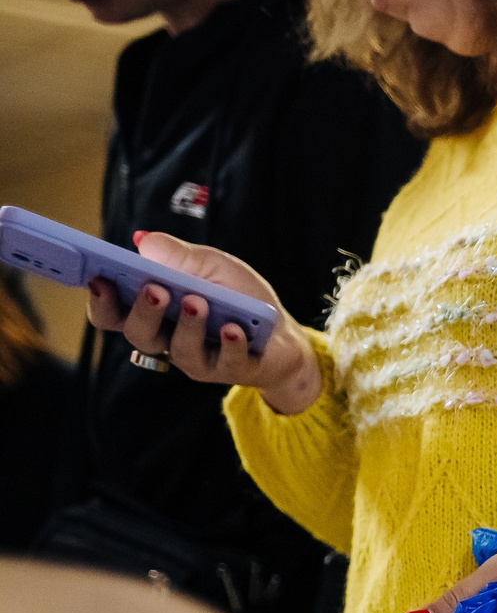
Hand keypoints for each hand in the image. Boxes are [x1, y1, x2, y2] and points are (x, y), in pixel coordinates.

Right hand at [89, 231, 320, 415]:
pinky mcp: (229, 371)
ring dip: (187, 325)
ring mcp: (197, 359)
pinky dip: (228, 344)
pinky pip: (224, 362)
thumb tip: (144, 241)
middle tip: (155, 289)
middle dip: (143, 311)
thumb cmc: (238, 296)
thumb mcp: (211, 266)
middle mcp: (166, 339)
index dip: (101, 299)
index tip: (98, 278)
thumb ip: (178, 256)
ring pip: (179, 351)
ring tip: (198, 302)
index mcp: (153, 311)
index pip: (112, 313)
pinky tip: (233, 329)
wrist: (282, 332)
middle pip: (138, 334)